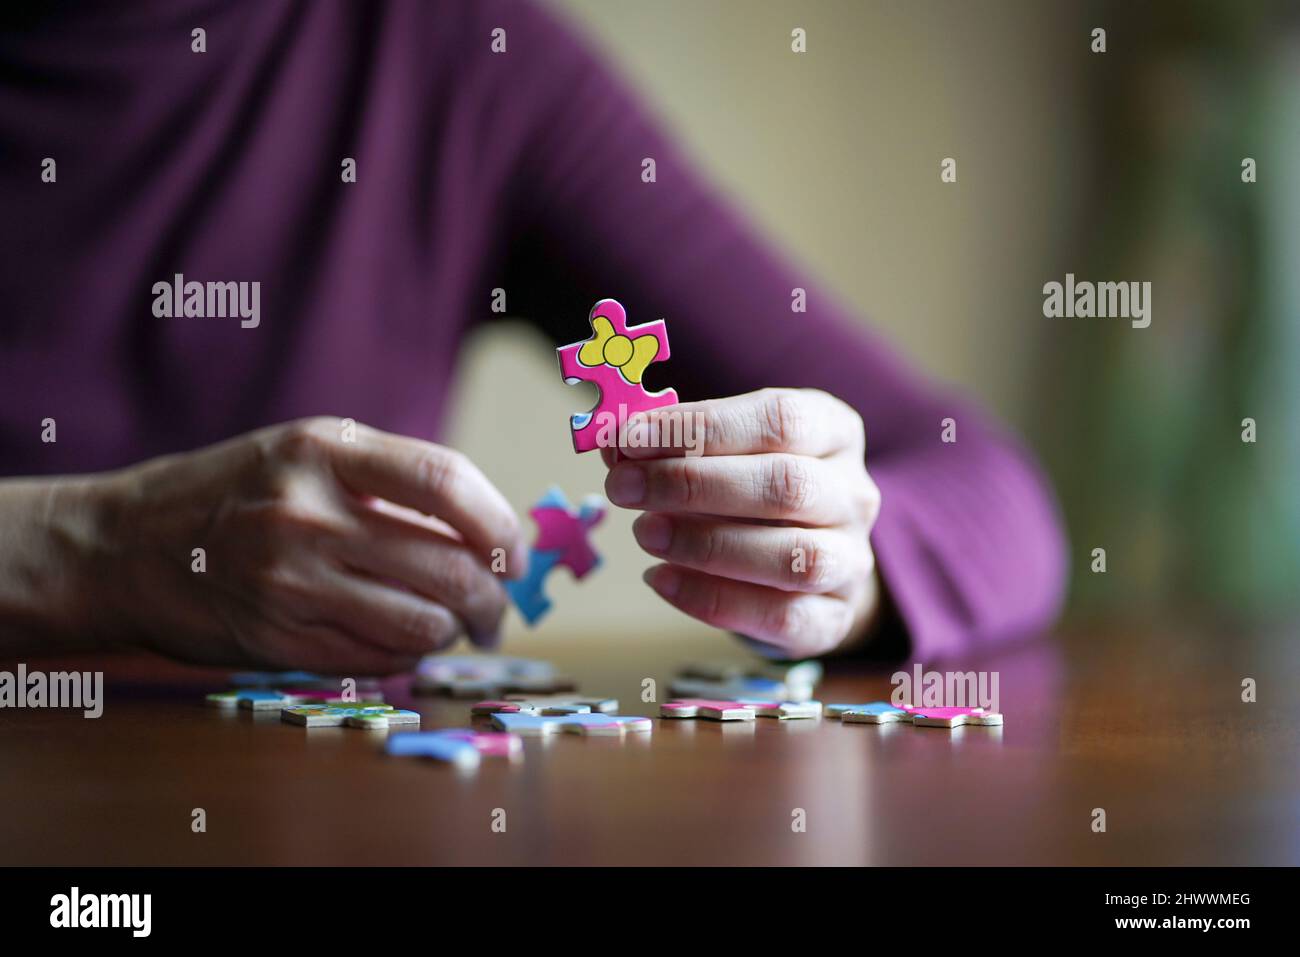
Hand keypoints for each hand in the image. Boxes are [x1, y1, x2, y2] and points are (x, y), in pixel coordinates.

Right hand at [13, 418, 525, 673]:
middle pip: (449, 566)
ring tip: (452, 626)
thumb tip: (491, 533)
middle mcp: (309, 513)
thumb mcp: (306, 453)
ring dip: (455, 632)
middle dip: (493, 599)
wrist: (124, 546)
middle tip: (496, 610)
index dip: (502, 524)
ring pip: (424, 624)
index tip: (516, 554)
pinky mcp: (279, 639)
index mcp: (325, 450)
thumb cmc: (236, 493)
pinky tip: (402, 641)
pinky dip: (409, 655)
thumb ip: (391, 481)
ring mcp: (291, 581)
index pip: (447, 482)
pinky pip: (380, 658)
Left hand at [603, 388, 881, 658]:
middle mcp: (853, 494)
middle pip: (785, 485)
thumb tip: (615, 447)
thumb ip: (673, 445)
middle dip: (693, 485)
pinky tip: (660, 579)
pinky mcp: (833, 617)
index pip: (779, 419)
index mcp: (834, 432)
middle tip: (625, 487)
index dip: (702, 426)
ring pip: (792, 557)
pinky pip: (779, 616)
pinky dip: (711, 599)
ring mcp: (851, 560)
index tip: (631, 437)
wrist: (804, 560)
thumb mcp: (723, 451)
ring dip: (705, 545)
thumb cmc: (752, 489)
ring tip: (643, 533)